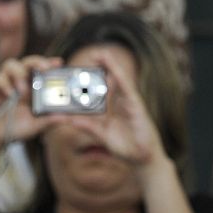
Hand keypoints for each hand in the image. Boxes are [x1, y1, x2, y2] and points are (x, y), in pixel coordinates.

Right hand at [0, 55, 65, 150]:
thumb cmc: (15, 127)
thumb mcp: (35, 125)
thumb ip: (49, 120)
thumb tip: (67, 118)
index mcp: (32, 86)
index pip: (41, 69)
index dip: (49, 63)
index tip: (59, 62)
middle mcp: (18, 80)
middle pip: (27, 62)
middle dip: (37, 62)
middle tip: (44, 68)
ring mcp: (4, 82)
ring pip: (10, 65)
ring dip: (19, 74)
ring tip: (23, 90)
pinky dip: (4, 84)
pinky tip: (10, 94)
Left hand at [77, 45, 165, 171]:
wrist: (143, 158)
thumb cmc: (125, 148)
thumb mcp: (102, 136)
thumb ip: (87, 126)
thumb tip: (69, 120)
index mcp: (111, 109)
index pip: (99, 92)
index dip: (90, 81)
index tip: (79, 69)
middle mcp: (120, 103)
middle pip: (109, 82)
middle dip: (101, 68)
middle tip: (91, 54)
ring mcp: (129, 103)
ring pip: (119, 80)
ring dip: (111, 66)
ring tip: (102, 53)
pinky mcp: (137, 105)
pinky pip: (128, 89)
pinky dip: (121, 78)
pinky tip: (115, 69)